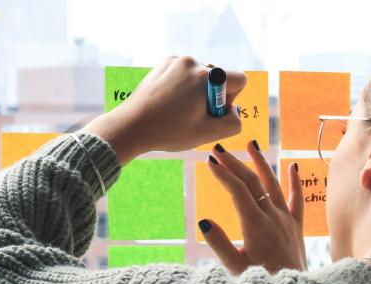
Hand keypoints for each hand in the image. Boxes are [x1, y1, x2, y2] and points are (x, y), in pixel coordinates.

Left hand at [83, 56, 246, 163]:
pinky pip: (184, 74)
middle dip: (212, 97)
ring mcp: (175, 61)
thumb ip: (233, 123)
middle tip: (192, 115)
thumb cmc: (169, 131)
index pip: (239, 80)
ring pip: (200, 77)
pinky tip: (168, 103)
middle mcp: (192, 63)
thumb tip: (233, 111)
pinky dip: (182, 87)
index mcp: (206, 77)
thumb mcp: (208, 134)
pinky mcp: (163, 64)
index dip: (231, 100)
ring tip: (178, 110)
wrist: (131, 126)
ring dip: (196, 92)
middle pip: (219, 79)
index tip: (212, 112)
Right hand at [199, 140, 307, 274]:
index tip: (210, 161)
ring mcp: (286, 220)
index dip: (224, 175)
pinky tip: (293, 166)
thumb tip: (204, 221)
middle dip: (235, 163)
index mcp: (256, 226)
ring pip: (274, 184)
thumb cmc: (263, 283)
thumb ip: (219, 245)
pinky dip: (295, 182)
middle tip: (218, 150)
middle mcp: (273, 217)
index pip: (238, 191)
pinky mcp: (296, 226)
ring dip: (261, 162)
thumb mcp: (235, 269)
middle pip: (253, 182)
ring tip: (251, 143)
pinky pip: (297, 200)